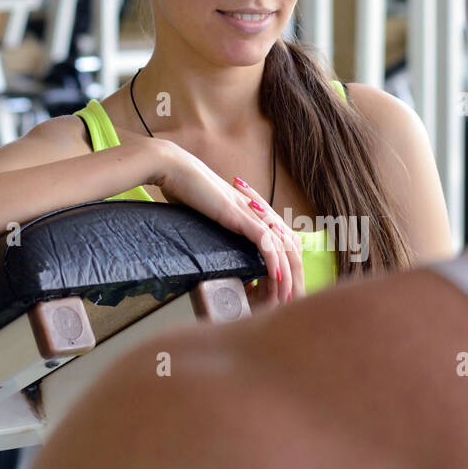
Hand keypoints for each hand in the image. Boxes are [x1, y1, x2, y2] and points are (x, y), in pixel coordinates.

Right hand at [147, 140, 304, 306]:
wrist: (175, 169)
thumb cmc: (186, 190)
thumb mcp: (207, 214)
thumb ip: (217, 227)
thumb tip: (211, 246)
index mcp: (252, 213)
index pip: (280, 242)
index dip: (285, 266)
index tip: (282, 290)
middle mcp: (257, 212)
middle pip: (287, 246)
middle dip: (292, 275)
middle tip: (291, 299)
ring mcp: (250, 213)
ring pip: (279, 246)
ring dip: (286, 274)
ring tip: (287, 296)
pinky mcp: (239, 214)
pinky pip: (264, 239)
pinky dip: (272, 259)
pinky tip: (276, 276)